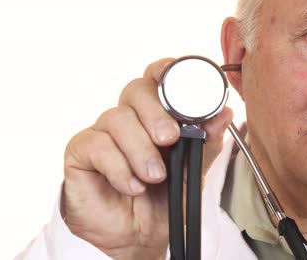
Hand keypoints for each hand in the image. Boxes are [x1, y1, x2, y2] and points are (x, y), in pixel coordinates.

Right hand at [62, 58, 232, 259]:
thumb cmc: (166, 198)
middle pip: (136, 90)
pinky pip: (97, 145)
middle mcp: (130, 117)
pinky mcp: (82, 152)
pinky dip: (119, 167)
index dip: (165, 69)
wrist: (141, 237)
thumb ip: (207, 141)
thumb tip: (224, 113)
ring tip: (155, 176)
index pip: (157, 78)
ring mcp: (103, 132)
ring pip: (117, 118)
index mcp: (157, 113)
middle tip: (169, 139)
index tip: (174, 76)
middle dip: (156, 113)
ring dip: (140, 149)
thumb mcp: (194, 170)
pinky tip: (132, 186)